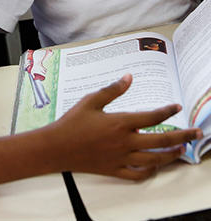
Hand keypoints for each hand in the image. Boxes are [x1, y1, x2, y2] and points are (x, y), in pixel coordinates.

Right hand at [49, 74, 201, 179]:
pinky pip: (138, 175)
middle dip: (183, 136)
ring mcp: (121, 158)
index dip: (168, 111)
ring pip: (155, 159)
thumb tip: (129, 78)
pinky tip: (155, 166)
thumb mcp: (90, 101)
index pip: (152, 117)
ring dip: (171, 154)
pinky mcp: (115, 169)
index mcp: (120, 123)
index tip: (177, 107)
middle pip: (162, 140)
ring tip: (180, 149)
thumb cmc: (71, 122)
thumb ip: (112, 90)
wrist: (56, 146)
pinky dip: (150, 171)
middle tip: (196, 133)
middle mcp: (125, 142)